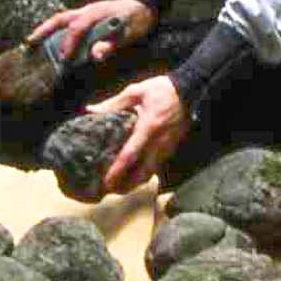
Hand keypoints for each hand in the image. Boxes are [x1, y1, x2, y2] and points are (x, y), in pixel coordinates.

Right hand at [26, 0, 153, 64]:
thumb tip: (96, 55)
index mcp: (95, 14)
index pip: (76, 30)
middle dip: (44, 30)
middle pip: (60, 19)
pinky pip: (68, 22)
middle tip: (29, 43)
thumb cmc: (136, 20)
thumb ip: (112, 44)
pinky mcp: (88, 16)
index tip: (64, 59)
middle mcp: (86, 11)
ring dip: (47, 29)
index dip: (69, 45)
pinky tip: (55, 41)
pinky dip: (58, 30)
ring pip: (62, 19)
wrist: (144, 5)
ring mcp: (86, 12)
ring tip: (34, 42)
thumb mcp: (128, 33)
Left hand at [89, 74, 189, 193]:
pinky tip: (133, 173)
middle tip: (109, 190)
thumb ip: (113, 103)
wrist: (190, 91)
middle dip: (126, 185)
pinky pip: (156, 166)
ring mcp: (166, 148)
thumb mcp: (136, 91)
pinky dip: (144, 174)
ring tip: (118, 186)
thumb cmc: (162, 89)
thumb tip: (91, 110)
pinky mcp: (171, 149)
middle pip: (141, 173)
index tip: (105, 182)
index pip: (130, 155)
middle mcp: (158, 143)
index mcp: (147, 128)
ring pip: (150, 173)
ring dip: (134, 182)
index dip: (117, 170)